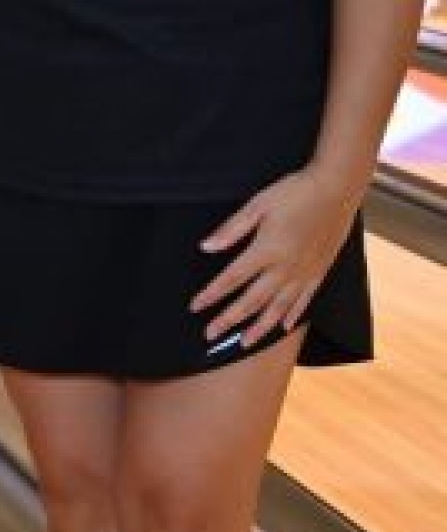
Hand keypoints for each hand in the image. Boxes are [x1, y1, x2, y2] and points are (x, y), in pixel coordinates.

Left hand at [192, 166, 360, 347]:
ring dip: (259, 327)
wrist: (337, 188)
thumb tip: (206, 247)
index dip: (211, 295)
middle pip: (252, 301)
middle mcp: (285, 268)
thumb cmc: (294, 192)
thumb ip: (231, 230)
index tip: (195, 307)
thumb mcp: (257, 205)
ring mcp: (305, 273)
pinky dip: (292, 316)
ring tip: (244, 343)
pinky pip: (304, 301)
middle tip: (210, 335)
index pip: (231, 279)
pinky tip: (284, 328)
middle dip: (229, 319)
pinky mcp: (320, 272)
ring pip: (278, 308)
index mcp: (266, 251)